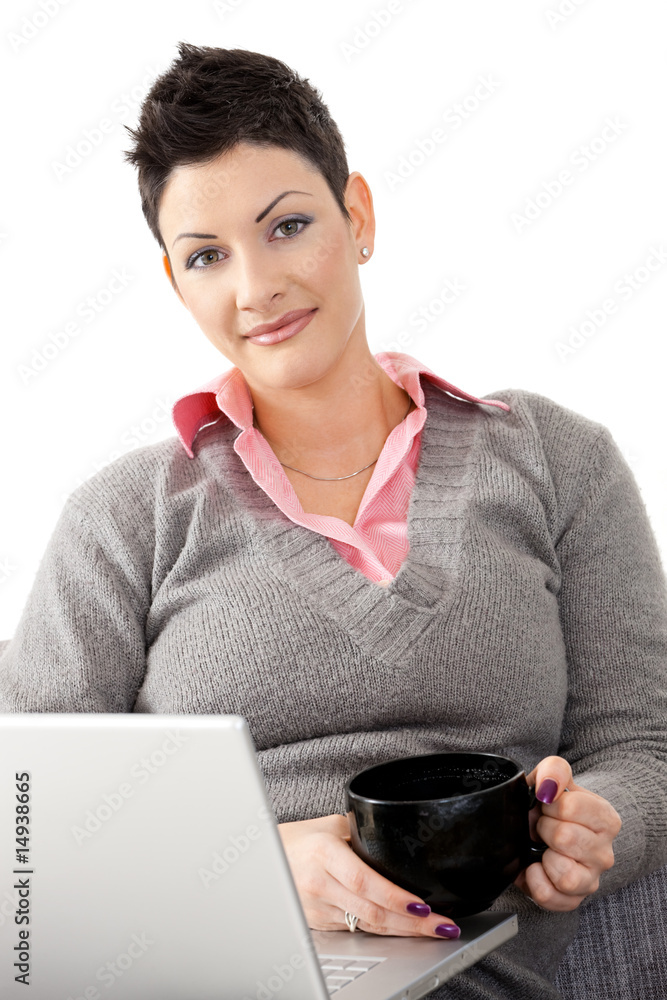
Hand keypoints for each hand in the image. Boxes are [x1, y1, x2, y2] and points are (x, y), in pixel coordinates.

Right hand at [278, 813, 459, 937]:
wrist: (267, 858)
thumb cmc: (301, 838)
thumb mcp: (333, 826)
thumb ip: (363, 837)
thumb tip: (398, 846)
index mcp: (325, 854)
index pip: (365, 882)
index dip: (395, 898)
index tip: (422, 906)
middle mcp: (321, 884)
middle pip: (372, 911)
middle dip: (412, 923)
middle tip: (442, 925)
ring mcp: (320, 908)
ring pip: (368, 925)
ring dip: (405, 931)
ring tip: (433, 930)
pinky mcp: (321, 923)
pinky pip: (358, 928)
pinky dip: (385, 930)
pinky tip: (405, 929)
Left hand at [514, 755, 621, 910]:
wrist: (554, 830)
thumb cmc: (555, 805)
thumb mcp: (554, 779)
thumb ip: (554, 770)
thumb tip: (548, 785)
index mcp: (606, 819)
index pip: (571, 807)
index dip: (548, 804)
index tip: (547, 806)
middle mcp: (604, 853)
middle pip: (564, 838)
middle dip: (543, 828)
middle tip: (542, 827)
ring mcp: (591, 879)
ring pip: (565, 874)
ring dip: (544, 857)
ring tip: (542, 848)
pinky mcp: (574, 900)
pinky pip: (549, 896)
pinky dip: (535, 881)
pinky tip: (536, 867)